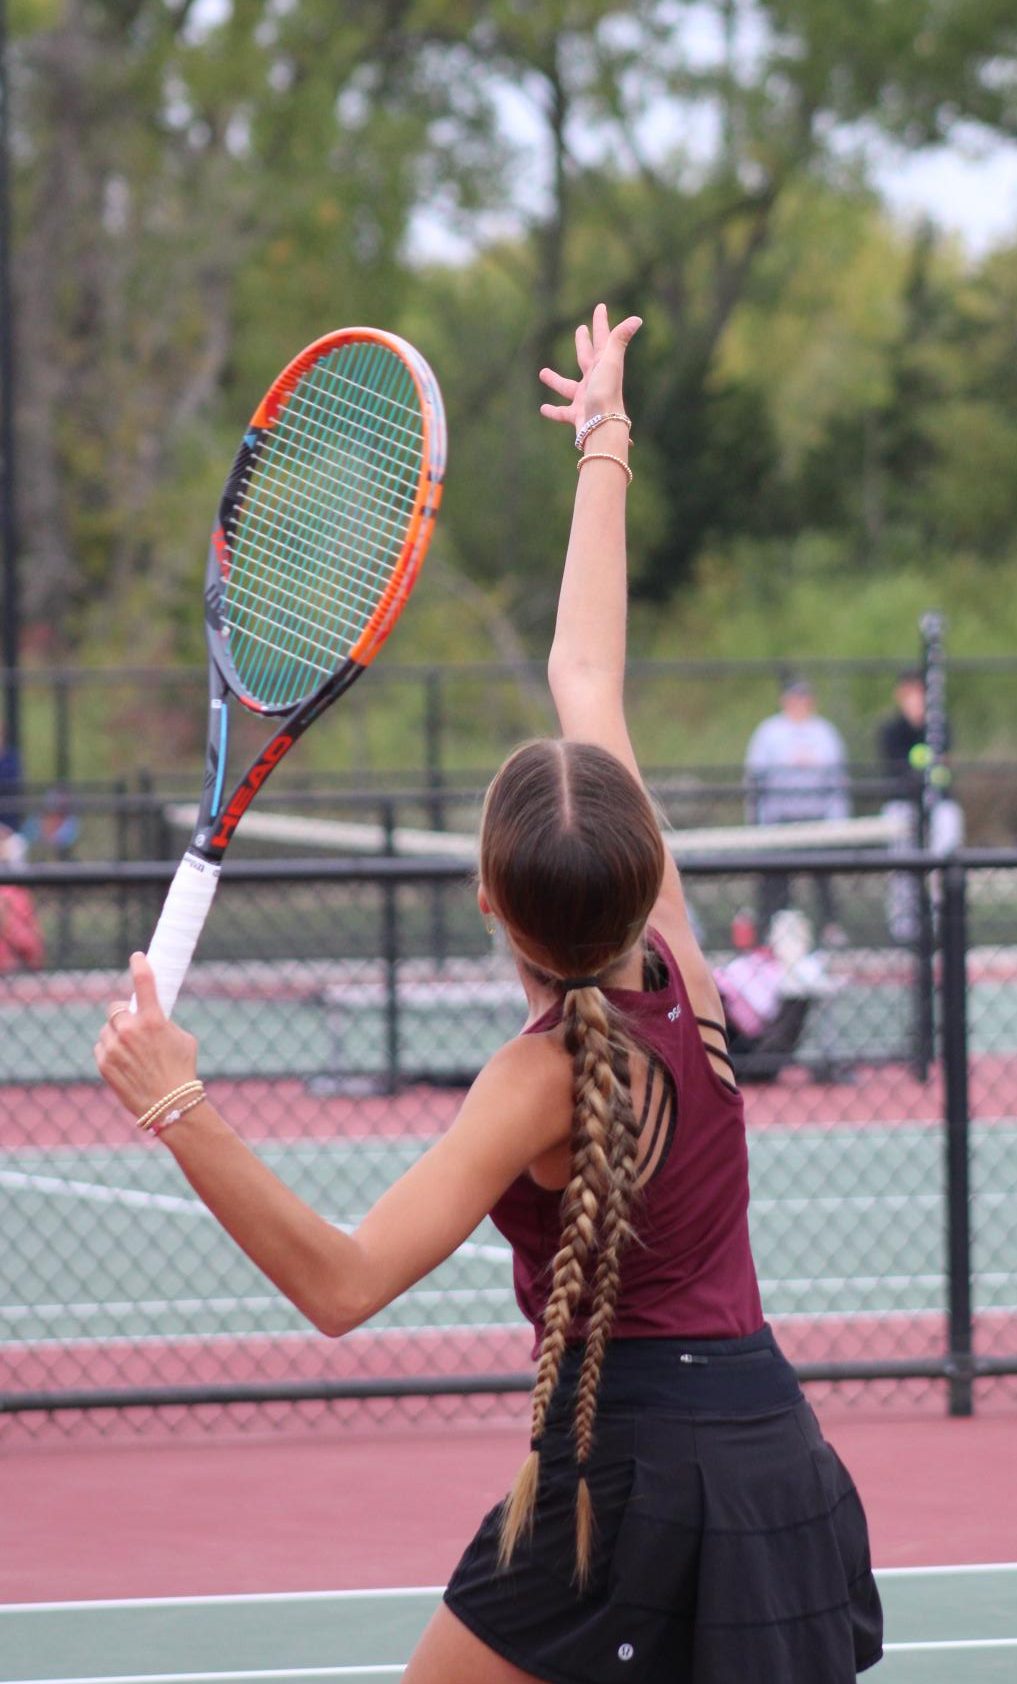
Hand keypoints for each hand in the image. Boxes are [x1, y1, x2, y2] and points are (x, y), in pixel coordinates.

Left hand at [95, 952, 198, 1120]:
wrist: (169, 1105)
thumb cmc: (182, 1070)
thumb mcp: (183, 1038)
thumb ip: (164, 1022)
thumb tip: (153, 1015)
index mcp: (153, 1019)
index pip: (144, 982)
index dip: (140, 965)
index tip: (137, 957)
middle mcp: (130, 1030)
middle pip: (117, 1008)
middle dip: (124, 1014)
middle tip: (133, 1023)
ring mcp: (114, 1047)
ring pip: (108, 1029)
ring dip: (116, 1034)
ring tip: (132, 1052)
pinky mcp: (104, 1063)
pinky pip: (101, 1046)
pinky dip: (110, 1051)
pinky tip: (124, 1063)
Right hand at [539, 302, 641, 433]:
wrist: (603, 426)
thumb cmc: (606, 392)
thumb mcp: (611, 362)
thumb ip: (619, 339)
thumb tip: (637, 318)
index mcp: (603, 366)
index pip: (602, 339)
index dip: (601, 322)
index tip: (600, 307)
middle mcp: (595, 381)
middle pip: (587, 358)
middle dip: (583, 343)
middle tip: (580, 329)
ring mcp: (585, 398)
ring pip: (568, 386)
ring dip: (555, 380)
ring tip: (542, 372)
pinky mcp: (577, 416)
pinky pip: (562, 412)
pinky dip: (552, 411)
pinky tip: (542, 408)